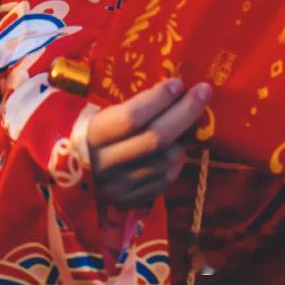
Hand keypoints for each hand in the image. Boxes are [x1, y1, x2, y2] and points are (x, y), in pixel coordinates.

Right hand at [87, 77, 212, 210]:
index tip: (178, 82)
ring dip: (183, 138)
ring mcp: (118, 187)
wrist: (80, 172)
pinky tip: (179, 146)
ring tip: (191, 121)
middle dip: (184, 112)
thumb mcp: (103, 113)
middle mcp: (104, 164)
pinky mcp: (129, 202)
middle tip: (204, 91)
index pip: (131, 117)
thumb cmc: (97, 132)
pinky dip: (177, 161)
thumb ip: (133, 104)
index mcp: (93, 135)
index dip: (158, 99)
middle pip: (155, 139)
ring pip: (164, 161)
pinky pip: (164, 180)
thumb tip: (174, 88)